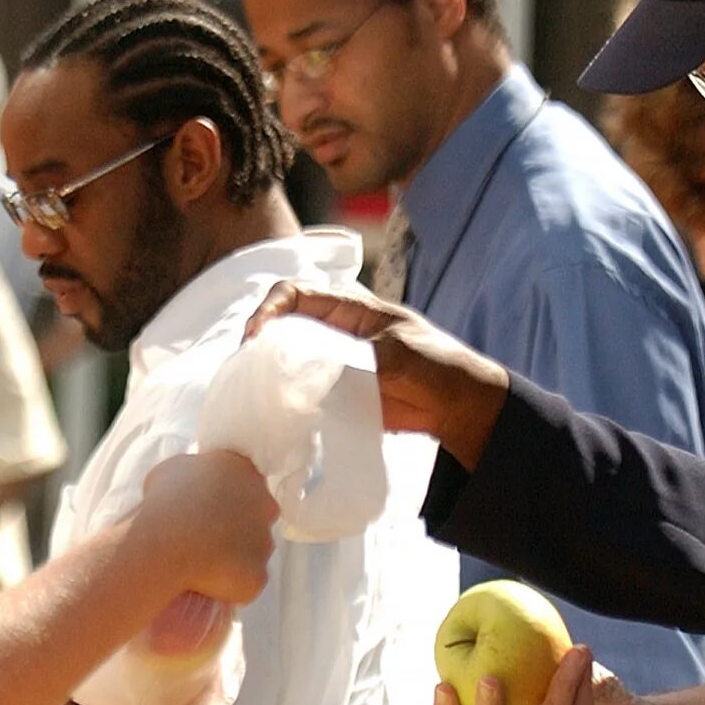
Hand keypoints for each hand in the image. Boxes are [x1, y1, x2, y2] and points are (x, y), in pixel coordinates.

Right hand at [131, 450, 277, 606]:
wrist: (170, 542)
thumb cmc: (166, 501)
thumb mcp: (171, 470)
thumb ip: (192, 474)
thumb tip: (191, 487)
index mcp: (244, 471)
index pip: (243, 483)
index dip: (224, 499)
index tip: (205, 509)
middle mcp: (264, 504)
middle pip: (255, 517)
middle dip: (235, 527)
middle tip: (205, 538)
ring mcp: (265, 542)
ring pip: (253, 551)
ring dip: (233, 556)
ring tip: (201, 563)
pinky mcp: (258, 574)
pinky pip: (245, 581)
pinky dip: (228, 584)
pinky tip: (206, 583)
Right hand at [244, 281, 513, 468]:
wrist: (458, 407)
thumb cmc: (437, 366)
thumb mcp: (400, 356)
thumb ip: (359, 358)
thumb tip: (317, 369)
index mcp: (348, 308)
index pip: (294, 293)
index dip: (270, 308)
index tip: (257, 335)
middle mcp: (333, 332)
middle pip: (281, 326)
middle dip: (259, 342)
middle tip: (246, 368)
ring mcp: (332, 364)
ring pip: (286, 360)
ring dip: (268, 372)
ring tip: (254, 392)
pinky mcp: (335, 394)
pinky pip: (301, 391)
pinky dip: (286, 399)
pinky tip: (276, 412)